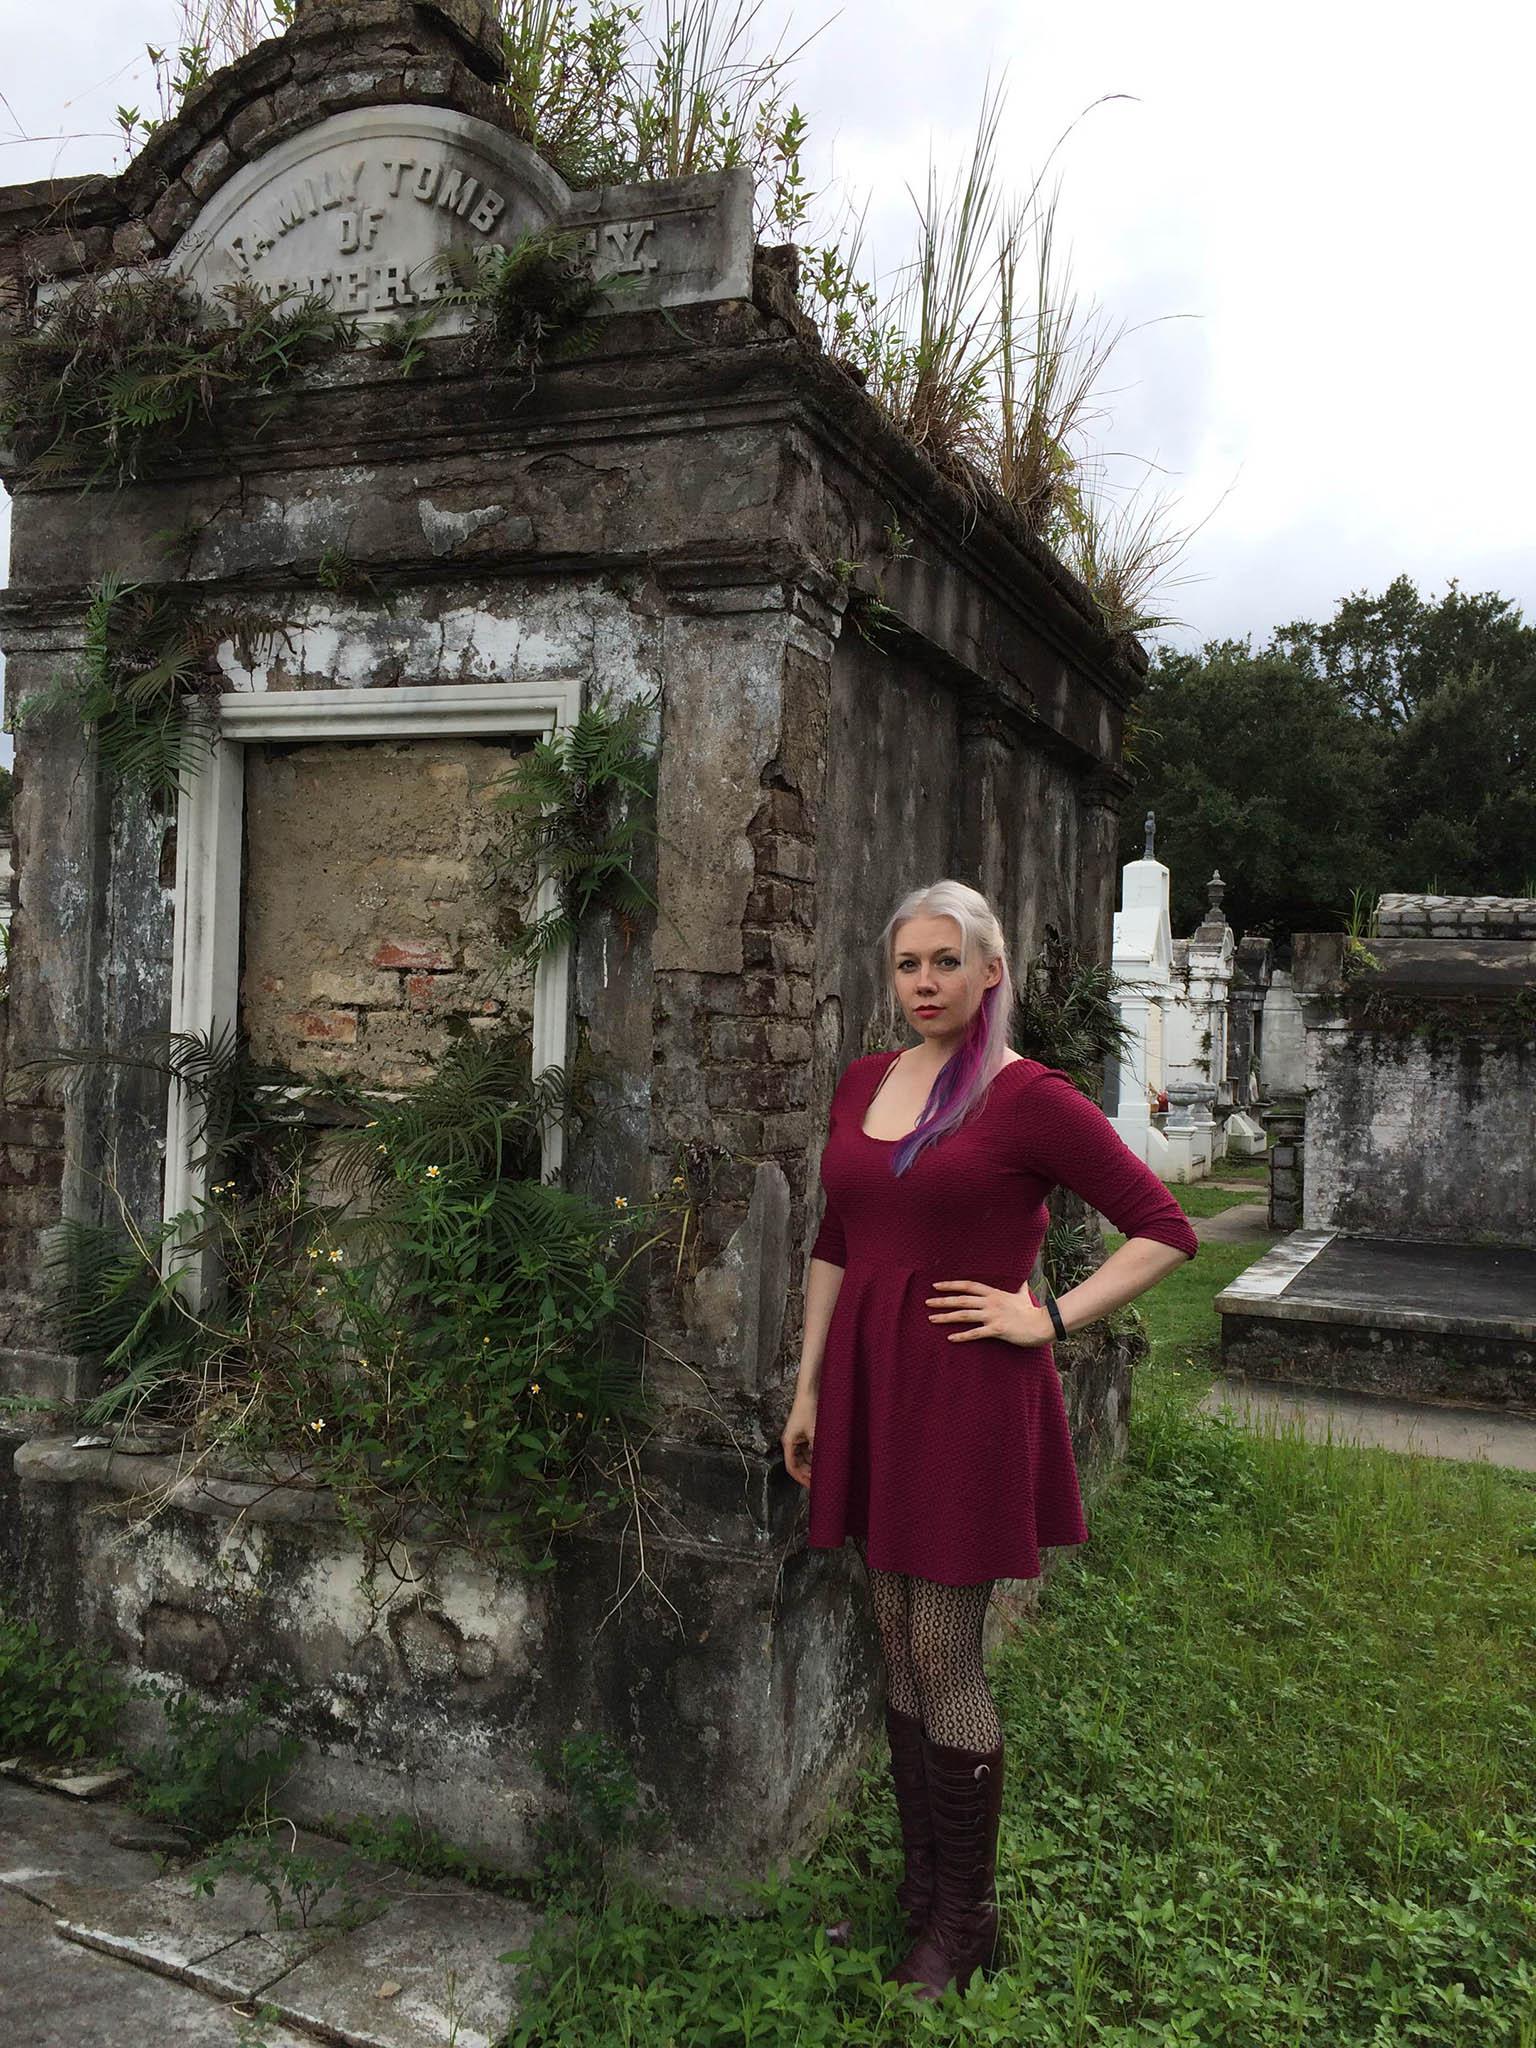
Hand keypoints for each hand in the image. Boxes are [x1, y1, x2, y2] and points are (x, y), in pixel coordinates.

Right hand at [782, 1393, 816, 1488]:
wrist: (810, 1392)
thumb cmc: (809, 1409)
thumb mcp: (815, 1433)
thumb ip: (817, 1450)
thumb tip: (822, 1465)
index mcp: (789, 1443)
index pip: (792, 1467)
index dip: (801, 1479)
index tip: (812, 1487)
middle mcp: (791, 1442)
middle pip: (798, 1464)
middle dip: (808, 1473)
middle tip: (821, 1481)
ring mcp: (798, 1437)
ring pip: (804, 1457)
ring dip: (813, 1465)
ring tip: (825, 1472)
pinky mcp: (804, 1432)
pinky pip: (808, 1449)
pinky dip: (816, 1455)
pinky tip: (825, 1459)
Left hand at [926, 1281, 1054, 1347]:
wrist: (1042, 1324)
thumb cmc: (1032, 1311)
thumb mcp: (1023, 1295)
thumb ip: (1019, 1288)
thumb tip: (1024, 1280)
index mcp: (994, 1293)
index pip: (968, 1286)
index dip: (951, 1285)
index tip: (936, 1285)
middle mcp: (990, 1303)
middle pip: (962, 1300)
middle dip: (943, 1300)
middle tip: (927, 1302)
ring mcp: (992, 1316)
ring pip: (964, 1315)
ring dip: (946, 1317)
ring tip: (931, 1319)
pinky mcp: (996, 1330)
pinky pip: (975, 1333)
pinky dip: (961, 1336)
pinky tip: (950, 1338)